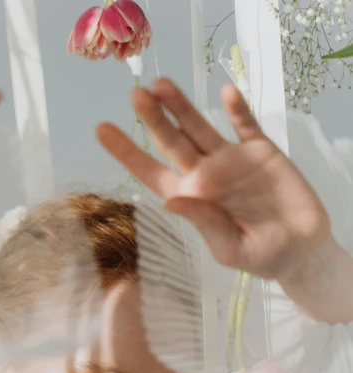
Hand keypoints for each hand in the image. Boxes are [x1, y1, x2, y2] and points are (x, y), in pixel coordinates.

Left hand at [96, 78, 330, 284]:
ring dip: (183, 106)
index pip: (151, 173)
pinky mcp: (262, 152)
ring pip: (201, 127)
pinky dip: (237, 109)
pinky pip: (246, 125)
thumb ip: (203, 222)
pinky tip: (225, 93)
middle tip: (136, 95)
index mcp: (192, 199)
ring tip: (161, 84)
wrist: (302, 249)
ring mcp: (232, 160)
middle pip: (172, 142)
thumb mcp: (229, 249)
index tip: (102, 129)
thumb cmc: (262, 257)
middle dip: (154, 119)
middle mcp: (206, 175)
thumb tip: (171, 202)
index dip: (127, 152)